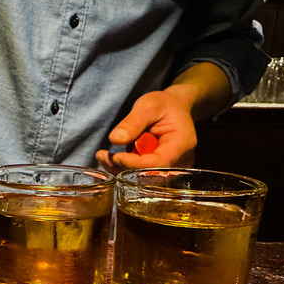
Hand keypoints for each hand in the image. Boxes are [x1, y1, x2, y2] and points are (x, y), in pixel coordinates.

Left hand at [96, 61, 230, 173]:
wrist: (175, 109)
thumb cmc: (164, 105)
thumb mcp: (148, 106)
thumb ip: (133, 122)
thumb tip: (115, 139)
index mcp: (182, 145)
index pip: (159, 163)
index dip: (135, 164)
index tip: (115, 157)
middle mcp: (181, 162)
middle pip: (150, 175)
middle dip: (124, 168)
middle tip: (102, 156)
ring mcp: (172, 169)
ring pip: (143, 178)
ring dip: (120, 169)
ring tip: (103, 156)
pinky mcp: (160, 171)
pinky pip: (141, 175)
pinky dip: (125, 168)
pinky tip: (111, 158)